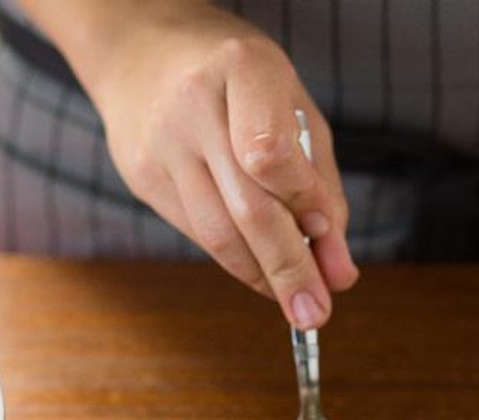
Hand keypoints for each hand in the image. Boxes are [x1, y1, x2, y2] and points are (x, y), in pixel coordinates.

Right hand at [81, 4, 356, 327]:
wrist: (139, 48)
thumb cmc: (235, 77)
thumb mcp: (292, 106)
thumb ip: (321, 185)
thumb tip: (339, 270)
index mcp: (241, 68)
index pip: (272, 155)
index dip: (304, 203)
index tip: (328, 236)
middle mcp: (194, 106)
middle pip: (246, 208)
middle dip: (288, 269)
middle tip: (316, 312)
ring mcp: (161, 145)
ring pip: (217, 234)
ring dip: (262, 276)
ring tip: (295, 301)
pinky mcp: (142, 176)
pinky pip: (197, 234)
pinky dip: (236, 259)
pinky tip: (259, 268)